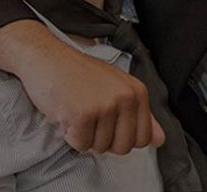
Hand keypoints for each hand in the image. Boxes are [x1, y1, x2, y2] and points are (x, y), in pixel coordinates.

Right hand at [0, 20, 164, 152]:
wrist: (46, 58)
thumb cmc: (78, 73)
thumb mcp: (116, 88)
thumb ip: (140, 115)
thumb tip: (160, 140)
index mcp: (137, 91)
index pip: (143, 137)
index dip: (122, 138)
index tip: (109, 124)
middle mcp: (125, 98)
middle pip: (123, 147)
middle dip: (103, 140)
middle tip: (91, 118)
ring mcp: (105, 106)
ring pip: (100, 147)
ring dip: (85, 136)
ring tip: (78, 111)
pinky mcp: (83, 114)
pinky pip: (80, 145)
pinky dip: (70, 135)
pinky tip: (67, 113)